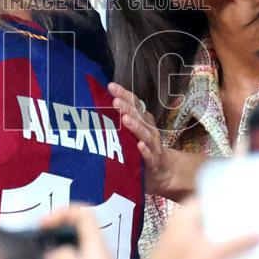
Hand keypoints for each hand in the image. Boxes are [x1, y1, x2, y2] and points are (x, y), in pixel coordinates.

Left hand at [109, 82, 201, 199]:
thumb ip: (120, 119)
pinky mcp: (154, 162)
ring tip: (125, 119)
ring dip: (135, 126)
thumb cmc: (141, 148)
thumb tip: (97, 103)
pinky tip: (139, 146)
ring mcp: (153, 146)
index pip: (134, 104)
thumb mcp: (132, 132)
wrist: (161, 172)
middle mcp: (149, 130)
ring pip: (145, 134)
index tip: (111, 86)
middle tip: (115, 101)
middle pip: (139, 116)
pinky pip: (150, 156)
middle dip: (127, 108)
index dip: (124, 94)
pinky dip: (145, 151)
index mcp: (143, 120)